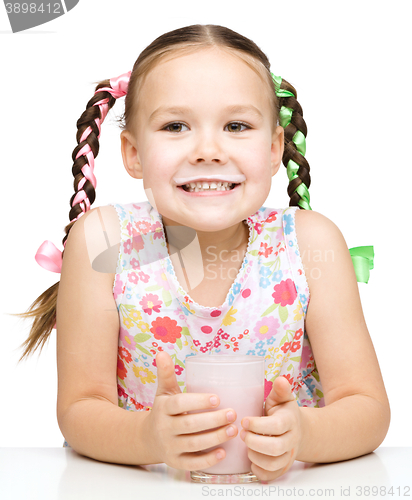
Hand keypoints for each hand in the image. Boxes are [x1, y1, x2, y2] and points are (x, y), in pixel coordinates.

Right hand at [143, 352, 237, 470]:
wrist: (148, 438)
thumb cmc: (163, 410)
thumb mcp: (164, 391)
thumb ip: (166, 373)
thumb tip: (162, 352)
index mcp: (163, 408)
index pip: (179, 404)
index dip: (198, 401)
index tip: (217, 398)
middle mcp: (164, 428)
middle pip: (189, 425)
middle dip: (213, 421)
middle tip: (233, 414)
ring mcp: (169, 447)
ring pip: (193, 444)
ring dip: (215, 438)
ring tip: (233, 430)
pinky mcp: (175, 462)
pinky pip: (192, 463)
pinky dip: (207, 460)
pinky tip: (223, 453)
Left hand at [240, 375, 301, 481]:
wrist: (298, 430)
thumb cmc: (283, 412)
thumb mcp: (282, 398)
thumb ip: (281, 390)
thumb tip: (281, 379)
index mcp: (290, 421)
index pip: (276, 426)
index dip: (258, 425)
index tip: (244, 420)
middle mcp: (291, 440)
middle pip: (275, 448)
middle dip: (254, 442)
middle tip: (242, 434)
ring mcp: (288, 455)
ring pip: (273, 463)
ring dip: (255, 455)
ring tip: (246, 446)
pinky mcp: (283, 467)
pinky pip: (272, 475)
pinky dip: (259, 470)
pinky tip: (251, 459)